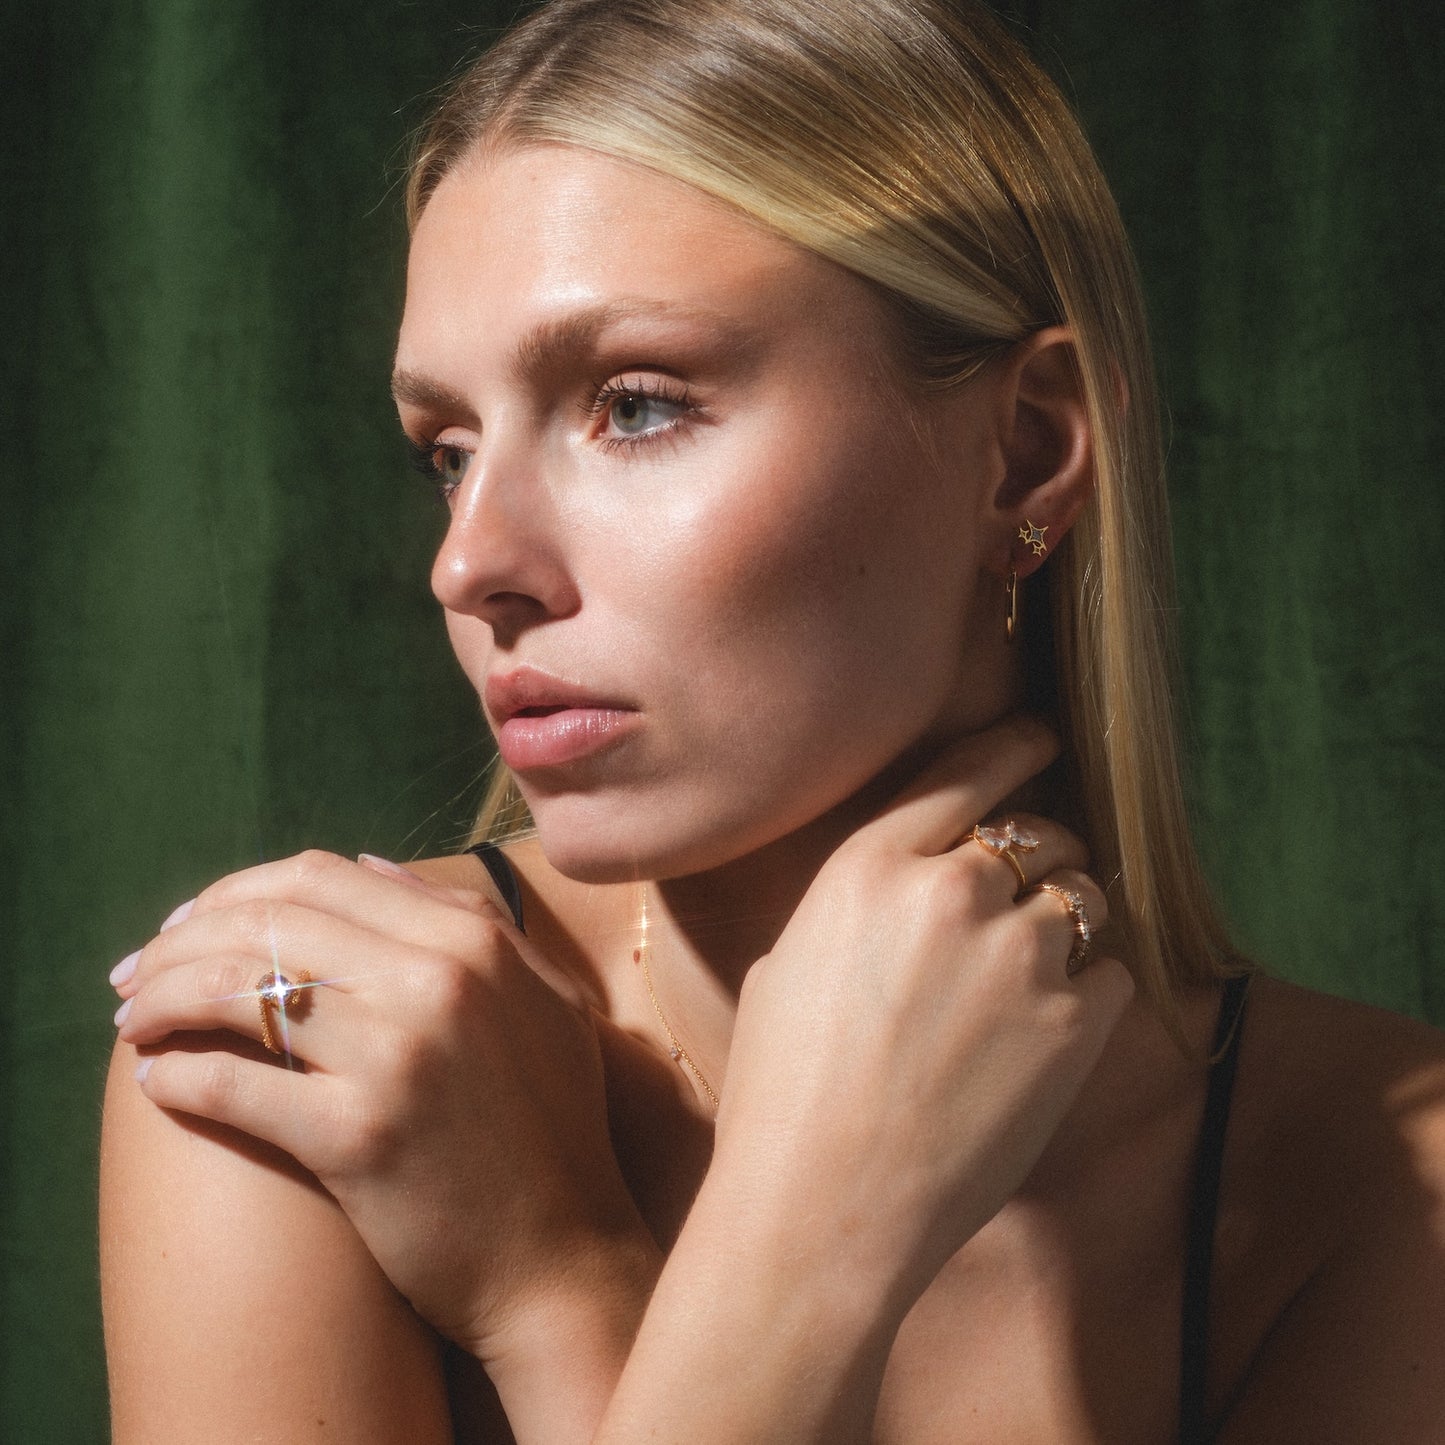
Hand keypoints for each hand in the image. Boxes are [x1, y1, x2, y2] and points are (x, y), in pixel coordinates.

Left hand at [111, 849, 654, 1366]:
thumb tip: (369, 864)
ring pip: (238, 990)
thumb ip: (469, 920)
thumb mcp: (540, 998)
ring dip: (162, 1001)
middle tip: (133, 977)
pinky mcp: (356, 1137)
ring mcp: (395, 1055)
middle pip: (267, 921)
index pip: (318, 875)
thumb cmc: (552, 1125)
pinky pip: (233, 1087)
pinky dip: (177, 1080)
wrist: (563, 1254)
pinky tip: (157, 1086)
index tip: (187, 926)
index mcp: (471, 939)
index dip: (233, 891)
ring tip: (132, 1025)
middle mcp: (435, 979)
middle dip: (179, 941)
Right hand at [712, 717, 1133, 1313]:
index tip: (1041, 735)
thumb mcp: (788, 965)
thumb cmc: (783, 1094)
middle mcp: (951, 890)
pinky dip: (1090, 992)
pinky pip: (1111, 973)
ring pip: (1083, 899)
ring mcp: (1020, 953)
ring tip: (1030, 980)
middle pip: (1039, 835)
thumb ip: (855, 907)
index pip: (963, 776)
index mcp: (869, 866)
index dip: (1012, 746)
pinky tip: (1046, 1034)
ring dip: (1067, 926)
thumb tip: (897, 892)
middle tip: (1025, 903)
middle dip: (1040, 861)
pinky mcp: (1073, 1024)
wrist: (823, 1206)